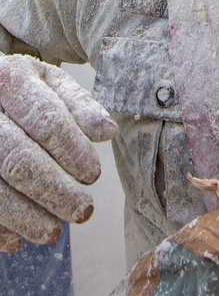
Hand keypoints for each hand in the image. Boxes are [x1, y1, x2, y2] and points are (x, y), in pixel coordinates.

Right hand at [0, 54, 117, 251]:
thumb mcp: (49, 82)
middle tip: (83, 211)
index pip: (47, 122)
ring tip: (53, 232)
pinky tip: (14, 240)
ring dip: (24, 217)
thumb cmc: (20, 90)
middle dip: (55, 191)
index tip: (93, 176)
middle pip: (18, 160)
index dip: (73, 153)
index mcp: (10, 78)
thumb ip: (79, 105)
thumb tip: (107, 132)